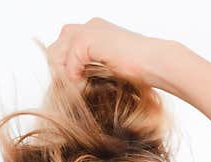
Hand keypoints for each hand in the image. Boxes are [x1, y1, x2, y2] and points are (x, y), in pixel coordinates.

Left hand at [44, 17, 172, 89]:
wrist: (155, 64)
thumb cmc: (137, 72)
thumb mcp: (104, 68)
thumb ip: (85, 68)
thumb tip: (63, 82)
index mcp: (94, 30)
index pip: (62, 48)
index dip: (63, 69)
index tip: (73, 86)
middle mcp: (89, 25)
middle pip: (54, 49)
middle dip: (59, 71)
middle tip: (72, 88)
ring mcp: (88, 29)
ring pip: (56, 54)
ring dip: (64, 74)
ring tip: (78, 87)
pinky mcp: (88, 38)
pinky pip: (68, 63)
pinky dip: (74, 76)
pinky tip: (86, 84)